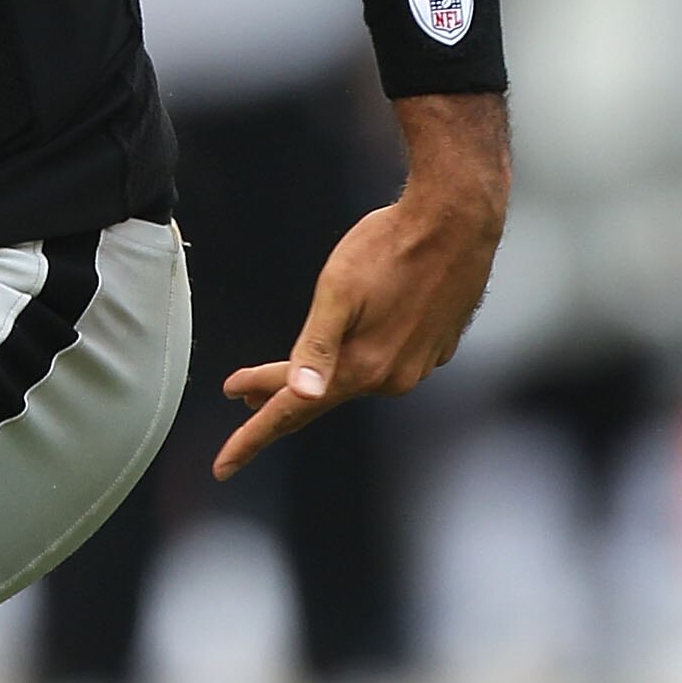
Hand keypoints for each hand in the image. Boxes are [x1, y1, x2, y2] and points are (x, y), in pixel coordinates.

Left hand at [215, 94, 508, 477]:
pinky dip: (364, 354)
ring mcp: (419, 364)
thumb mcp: (338, 289)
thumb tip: (301, 394)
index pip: (293, 412)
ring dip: (325, 374)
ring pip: (358, 377)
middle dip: (279, 398)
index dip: (253, 436)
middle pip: (322, 396)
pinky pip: (388, 360)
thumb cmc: (391, 245)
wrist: (457, 218)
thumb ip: (316, 346)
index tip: (223, 464)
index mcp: (362, 367)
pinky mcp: (437, 346)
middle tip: (242, 397)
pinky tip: (361, 334)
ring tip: (292, 366)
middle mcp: (392, 376)